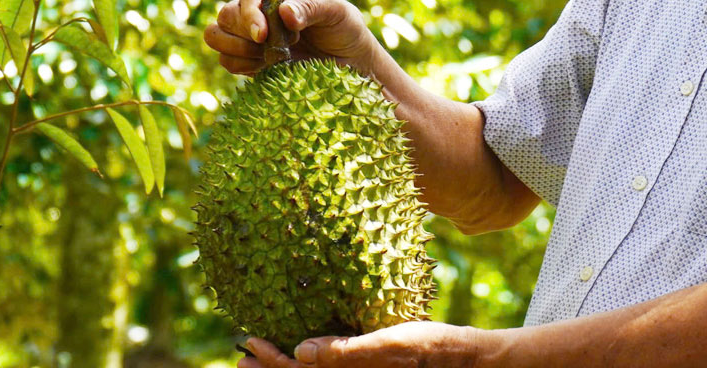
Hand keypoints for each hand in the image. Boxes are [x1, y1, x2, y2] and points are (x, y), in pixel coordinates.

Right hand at [204, 0, 380, 77]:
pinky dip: (242, 66)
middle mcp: (259, 3)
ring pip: (216, 35)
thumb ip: (312, 8)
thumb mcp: (337, 12)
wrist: (349, 62)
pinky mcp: (247, 55)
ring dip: (237, 50)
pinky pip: (226, 60)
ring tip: (271, 56)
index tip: (262, 36)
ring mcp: (249, 30)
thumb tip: (285, 13)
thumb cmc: (345, 28)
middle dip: (246, 34)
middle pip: (227, 15)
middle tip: (279, 46)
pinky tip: (267, 67)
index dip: (250, 14)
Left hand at [238, 321, 485, 367]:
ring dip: (288, 366)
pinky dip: (314, 358)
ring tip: (266, 356)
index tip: (250, 342)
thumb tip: (301, 351)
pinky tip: (312, 344)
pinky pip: (332, 365)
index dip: (271, 362)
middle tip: (245, 357)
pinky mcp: (368, 367)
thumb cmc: (427, 349)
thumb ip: (345, 351)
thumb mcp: (388, 345)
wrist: (461, 357)